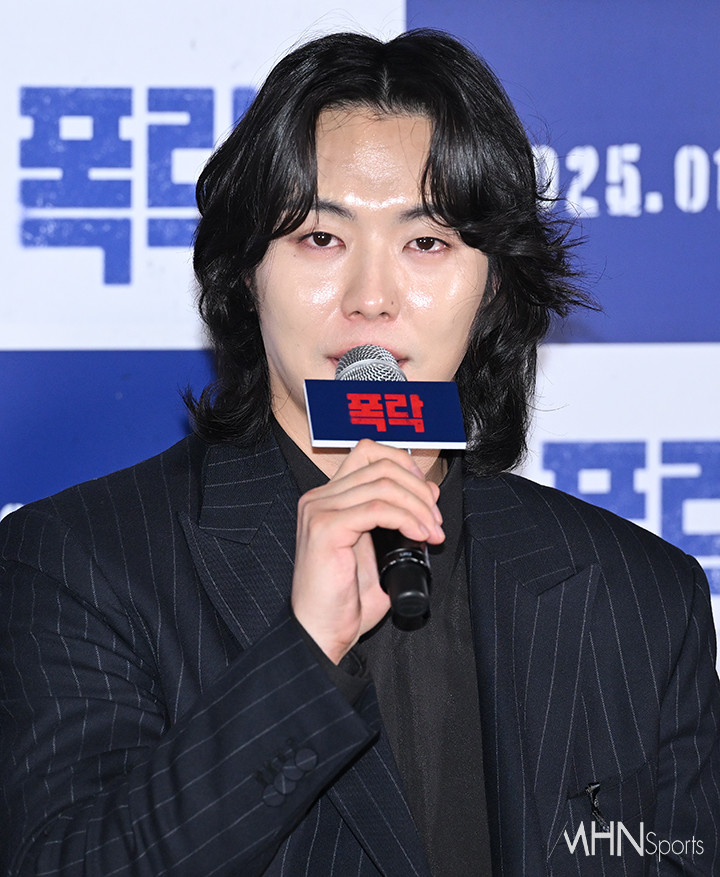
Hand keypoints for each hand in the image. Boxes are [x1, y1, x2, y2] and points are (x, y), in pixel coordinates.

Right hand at [291, 440, 444, 663]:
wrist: (322, 632)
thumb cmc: (346, 600)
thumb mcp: (379, 550)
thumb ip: (397, 517)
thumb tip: (427, 490)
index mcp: (329, 498)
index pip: (368, 452)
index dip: (405, 464)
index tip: (427, 494)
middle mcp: (320, 498)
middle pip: (381, 466)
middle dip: (419, 490)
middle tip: (435, 522)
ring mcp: (319, 510)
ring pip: (384, 485)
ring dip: (419, 508)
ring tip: (432, 533)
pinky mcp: (325, 529)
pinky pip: (378, 509)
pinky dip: (407, 519)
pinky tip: (419, 536)